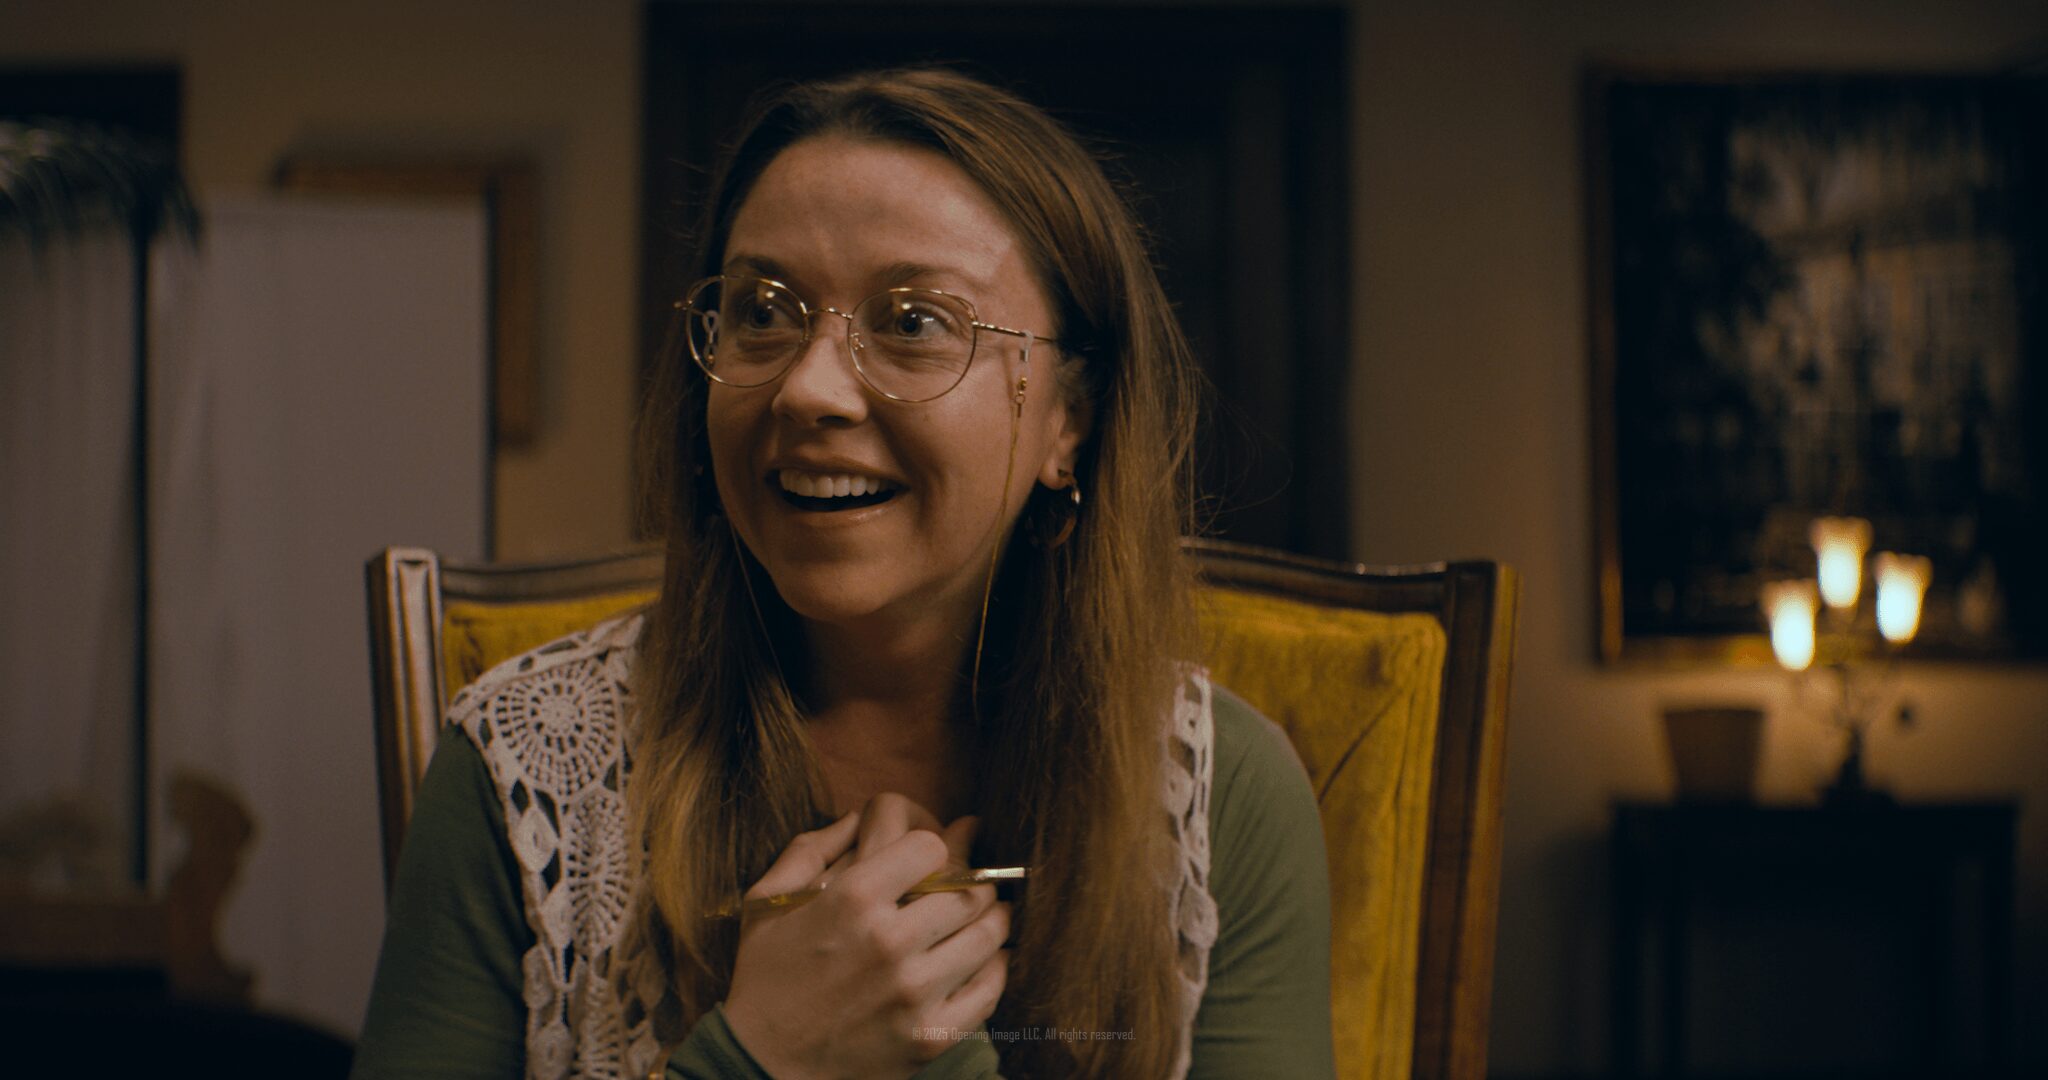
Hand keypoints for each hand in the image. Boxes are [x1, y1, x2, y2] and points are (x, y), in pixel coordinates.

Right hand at [721, 796, 1009, 1079]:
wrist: (762, 1066)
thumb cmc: (764, 979)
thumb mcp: (766, 902)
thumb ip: (810, 848)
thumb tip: (857, 816)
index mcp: (852, 899)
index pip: (930, 847)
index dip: (934, 847)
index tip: (933, 858)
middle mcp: (890, 941)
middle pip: (969, 890)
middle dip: (972, 882)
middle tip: (970, 884)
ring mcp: (915, 992)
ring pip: (989, 934)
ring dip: (992, 919)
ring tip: (985, 916)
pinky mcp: (932, 1035)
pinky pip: (990, 988)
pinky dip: (995, 968)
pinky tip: (984, 960)